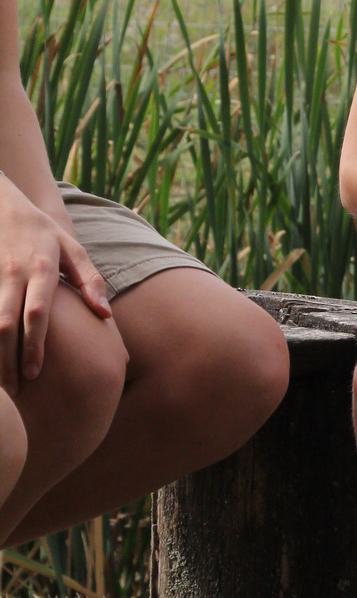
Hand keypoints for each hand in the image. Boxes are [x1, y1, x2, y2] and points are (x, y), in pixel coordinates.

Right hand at [0, 191, 111, 393]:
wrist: (4, 208)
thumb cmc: (45, 233)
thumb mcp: (73, 248)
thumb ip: (90, 280)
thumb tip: (105, 315)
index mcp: (40, 269)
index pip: (36, 313)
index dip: (34, 344)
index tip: (35, 373)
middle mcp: (14, 275)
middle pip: (5, 324)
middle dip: (7, 359)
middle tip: (16, 389)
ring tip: (3, 384)